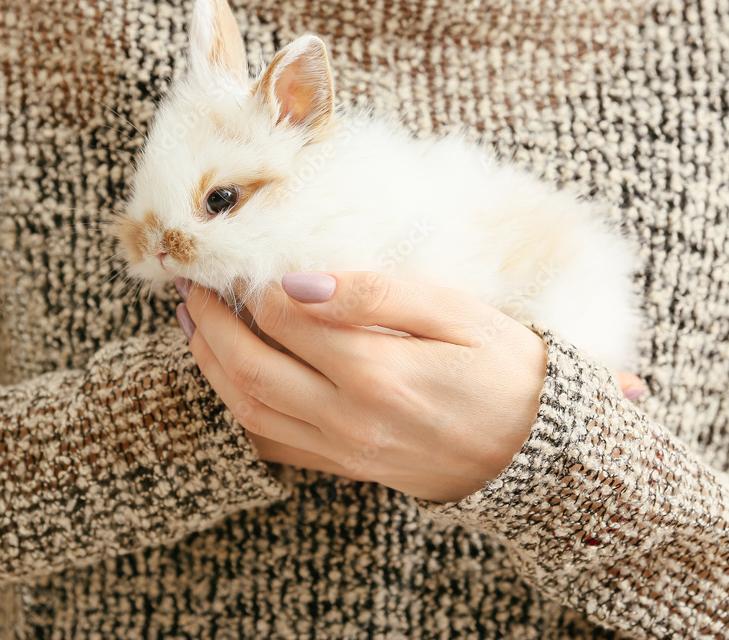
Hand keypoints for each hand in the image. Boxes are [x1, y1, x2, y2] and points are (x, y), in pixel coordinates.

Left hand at [175, 271, 640, 502]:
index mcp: (376, 372)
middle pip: (247, 368)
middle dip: (207, 323)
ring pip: (248, 410)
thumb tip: (297, 281)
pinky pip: (272, 446)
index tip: (236, 259)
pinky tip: (228, 380)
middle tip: (188, 286)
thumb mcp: (458, 314)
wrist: (540, 452)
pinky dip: (237, 411)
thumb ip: (376, 295)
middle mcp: (348, 418)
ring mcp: (343, 452)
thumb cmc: (507, 371)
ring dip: (210, 365)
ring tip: (192, 325)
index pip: (283, 318)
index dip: (250, 286)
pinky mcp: (346, 469)